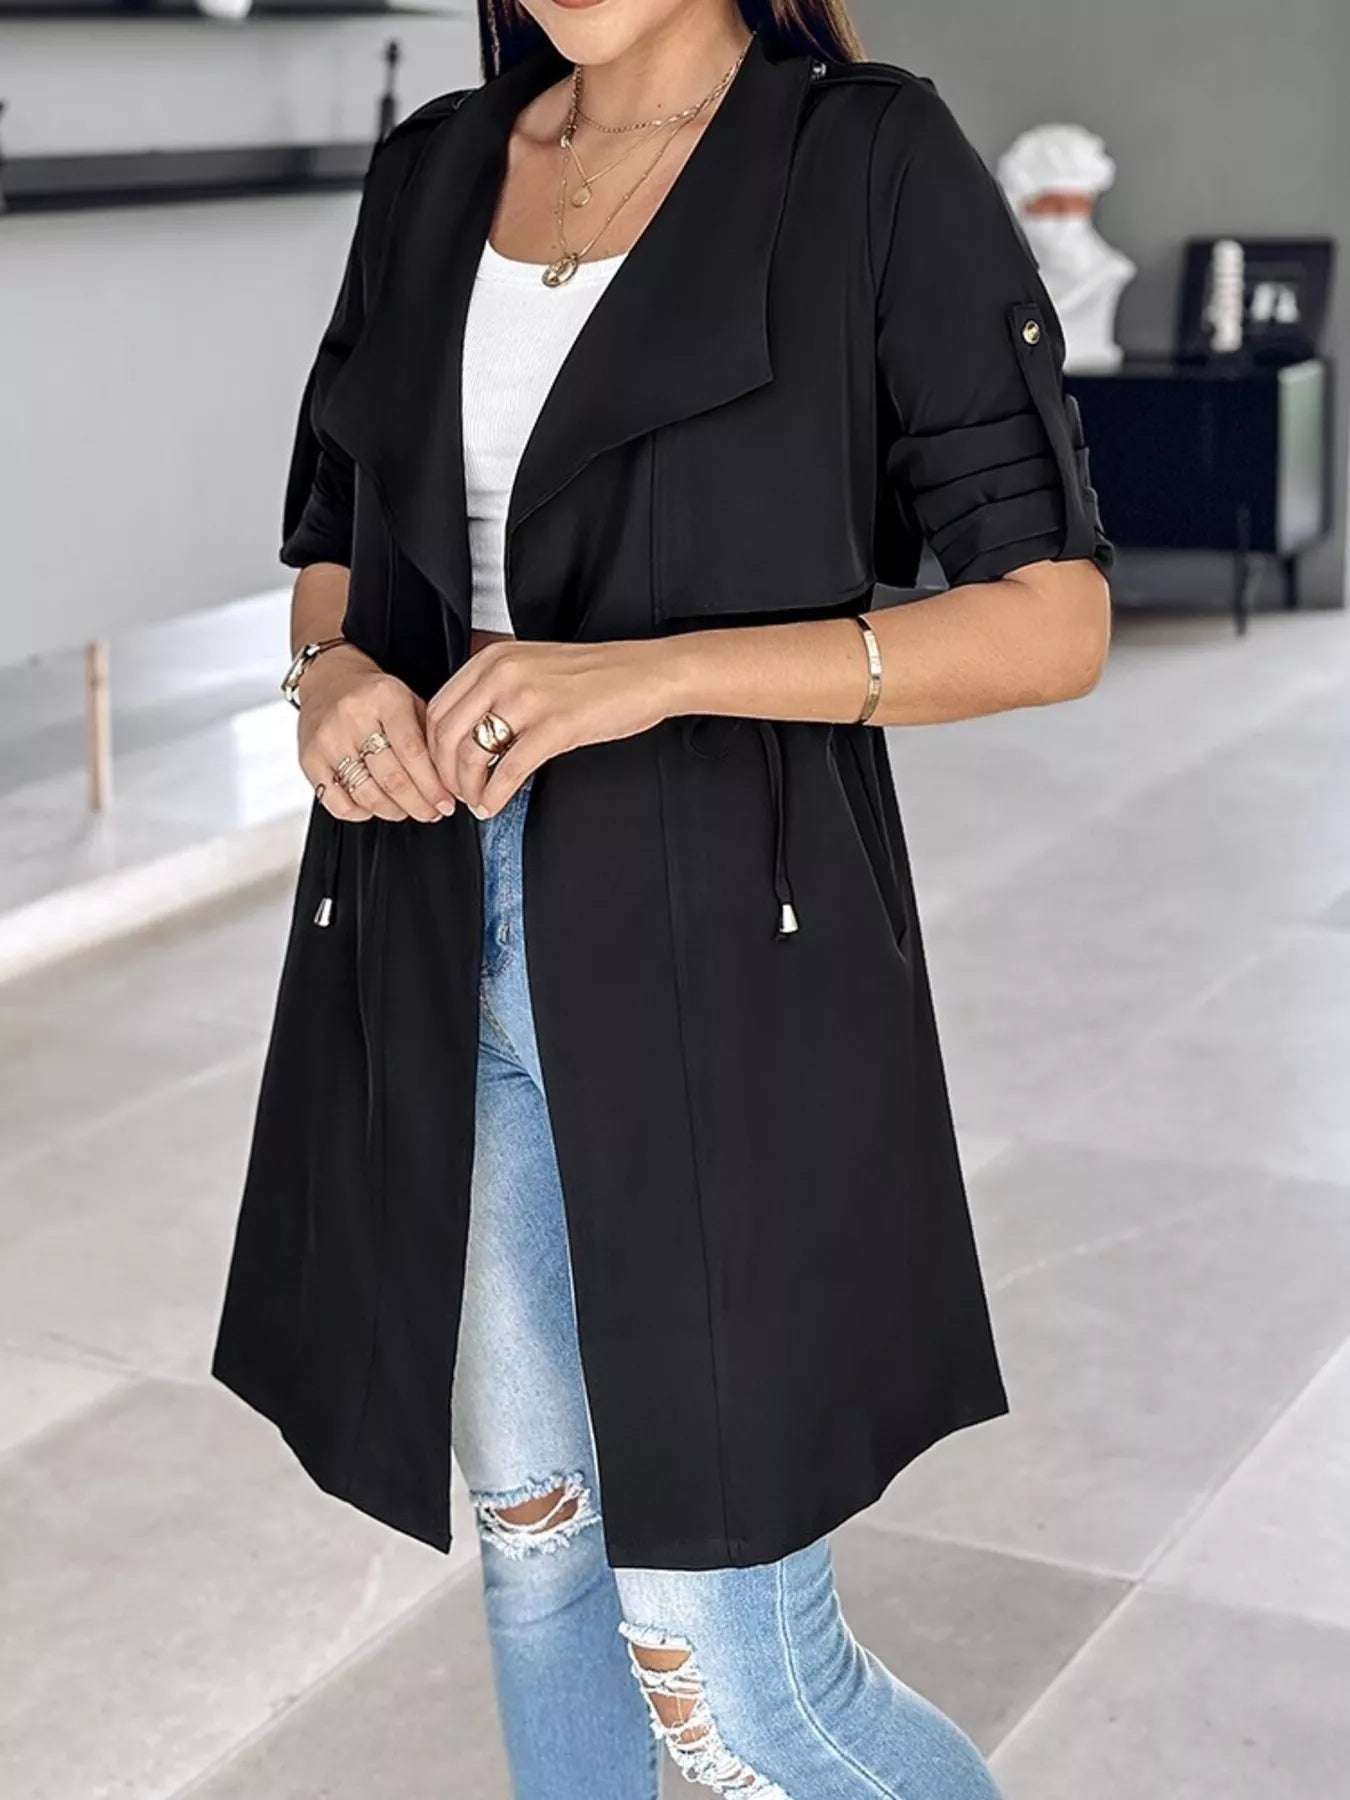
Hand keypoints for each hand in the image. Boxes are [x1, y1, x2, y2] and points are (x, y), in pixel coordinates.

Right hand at [297, 644, 457, 822]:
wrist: (328, 677)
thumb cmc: (377, 696)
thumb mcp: (409, 702)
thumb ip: (429, 738)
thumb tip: (451, 785)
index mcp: (385, 697)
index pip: (414, 752)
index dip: (434, 786)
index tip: (447, 803)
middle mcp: (352, 716)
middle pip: (392, 778)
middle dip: (419, 804)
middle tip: (432, 813)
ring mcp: (327, 738)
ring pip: (366, 794)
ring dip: (393, 811)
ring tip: (408, 811)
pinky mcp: (307, 758)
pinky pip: (336, 802)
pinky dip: (360, 813)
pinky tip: (374, 808)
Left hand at [426, 637, 678, 815]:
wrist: (647, 673)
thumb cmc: (596, 676)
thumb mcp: (533, 666)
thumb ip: (496, 687)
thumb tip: (465, 730)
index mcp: (493, 658)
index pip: (437, 708)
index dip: (430, 749)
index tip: (440, 770)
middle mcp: (503, 673)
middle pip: (445, 735)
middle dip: (443, 774)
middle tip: (454, 794)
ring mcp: (529, 699)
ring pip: (471, 754)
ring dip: (468, 788)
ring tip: (476, 801)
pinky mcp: (555, 726)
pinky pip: (508, 770)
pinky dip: (495, 795)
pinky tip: (495, 804)